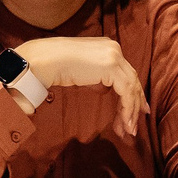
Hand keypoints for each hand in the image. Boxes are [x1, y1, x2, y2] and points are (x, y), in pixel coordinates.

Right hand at [13, 36, 147, 132]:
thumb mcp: (81, 72)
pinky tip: (124, 123)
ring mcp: (114, 56)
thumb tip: (104, 88)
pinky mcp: (111, 67)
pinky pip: (126, 92)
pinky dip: (127, 109)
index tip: (135, 110)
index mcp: (107, 47)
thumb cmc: (54, 67)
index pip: (125, 72)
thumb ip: (95, 78)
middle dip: (135, 104)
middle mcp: (113, 48)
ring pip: (132, 87)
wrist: (43, 61)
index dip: (132, 92)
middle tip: (134, 124)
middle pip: (132, 79)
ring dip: (131, 111)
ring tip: (127, 130)